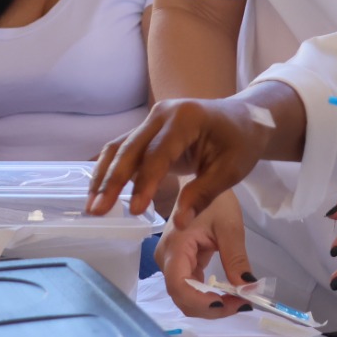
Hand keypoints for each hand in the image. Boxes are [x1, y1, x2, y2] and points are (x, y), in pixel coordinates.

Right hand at [88, 98, 272, 228]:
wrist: (244, 119)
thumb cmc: (241, 143)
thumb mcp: (232, 170)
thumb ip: (204, 194)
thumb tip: (179, 222)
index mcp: (185, 119)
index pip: (158, 154)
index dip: (144, 183)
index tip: (135, 210)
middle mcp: (162, 114)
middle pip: (130, 148)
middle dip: (112, 181)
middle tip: (97, 211)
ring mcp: (152, 119)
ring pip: (120, 147)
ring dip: (104, 176)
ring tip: (92, 206)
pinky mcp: (147, 130)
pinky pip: (123, 148)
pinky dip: (109, 169)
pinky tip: (98, 191)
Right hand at [156, 190, 256, 317]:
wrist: (203, 183)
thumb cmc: (215, 199)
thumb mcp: (229, 226)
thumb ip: (236, 258)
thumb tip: (247, 287)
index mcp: (175, 246)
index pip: (179, 285)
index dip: (202, 301)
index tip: (230, 302)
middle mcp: (166, 258)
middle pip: (182, 296)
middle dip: (211, 307)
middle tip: (242, 303)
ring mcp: (171, 262)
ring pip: (186, 296)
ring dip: (211, 304)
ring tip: (239, 299)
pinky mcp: (179, 263)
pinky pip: (191, 286)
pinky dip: (209, 294)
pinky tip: (229, 294)